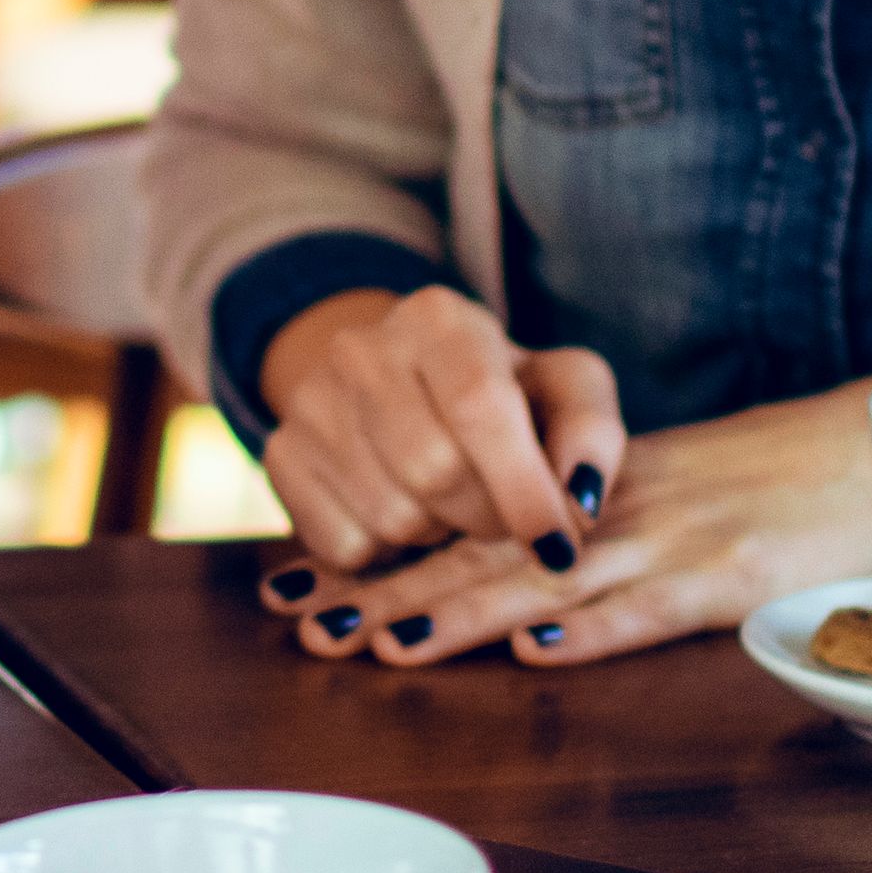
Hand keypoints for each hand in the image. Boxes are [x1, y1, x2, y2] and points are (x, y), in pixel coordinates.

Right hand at [250, 283, 615, 571]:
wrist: (401, 384)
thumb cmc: (505, 392)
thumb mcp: (564, 390)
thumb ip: (591, 434)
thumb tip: (580, 502)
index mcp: (439, 317)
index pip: (480, 405)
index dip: (524, 486)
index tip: (560, 545)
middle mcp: (361, 348)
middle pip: (433, 469)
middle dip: (488, 518)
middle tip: (506, 520)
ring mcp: (309, 401)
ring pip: (390, 515)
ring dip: (439, 535)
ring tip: (453, 507)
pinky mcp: (280, 457)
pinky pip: (343, 545)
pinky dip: (388, 555)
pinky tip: (404, 514)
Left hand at [268, 386, 871, 671]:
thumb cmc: (768, 487)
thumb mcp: (657, 499)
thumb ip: (579, 538)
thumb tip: (501, 605)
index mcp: (584, 493)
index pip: (460, 528)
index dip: (375, 558)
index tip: (287, 587)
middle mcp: (609, 510)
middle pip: (480, 554)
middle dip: (385, 592)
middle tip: (301, 625)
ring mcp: (669, 539)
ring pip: (545, 580)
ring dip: (457, 615)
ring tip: (377, 642)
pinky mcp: (731, 575)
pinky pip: (653, 606)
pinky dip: (594, 629)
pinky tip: (538, 651)